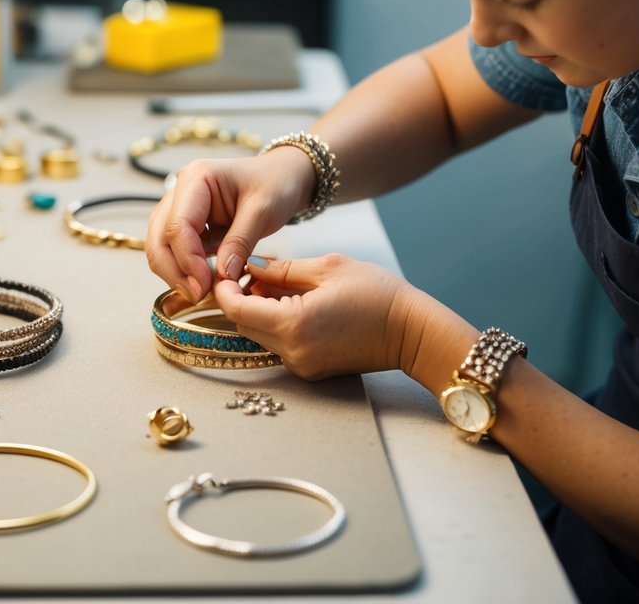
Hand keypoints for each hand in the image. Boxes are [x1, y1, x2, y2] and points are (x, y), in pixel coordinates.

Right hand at [145, 149, 314, 302]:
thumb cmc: (275, 184)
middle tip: (199, 295)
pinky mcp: (186, 225)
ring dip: (176, 273)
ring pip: (160, 248)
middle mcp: (180, 191)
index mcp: (196, 178)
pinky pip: (174, 251)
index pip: (178, 226)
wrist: (283, 176)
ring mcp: (179, 208)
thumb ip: (240, 242)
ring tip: (202, 292)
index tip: (205, 286)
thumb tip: (222, 276)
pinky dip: (184, 270)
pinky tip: (204, 282)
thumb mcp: (264, 210)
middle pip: (159, 239)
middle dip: (175, 272)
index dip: (188, 260)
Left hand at [211, 253, 415, 380]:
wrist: (413, 332)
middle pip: (243, 325)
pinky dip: (277, 323)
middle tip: (258, 273)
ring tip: (282, 286)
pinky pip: (279, 345)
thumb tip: (251, 266)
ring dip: (259, 311)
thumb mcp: (328, 267)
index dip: (225, 288)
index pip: (236, 310)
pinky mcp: (310, 370)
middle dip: (242, 298)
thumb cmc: (378, 295)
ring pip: (259, 335)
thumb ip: (282, 269)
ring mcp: (301, 365)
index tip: (228, 269)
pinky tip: (296, 304)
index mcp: (294, 324)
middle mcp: (292, 351)